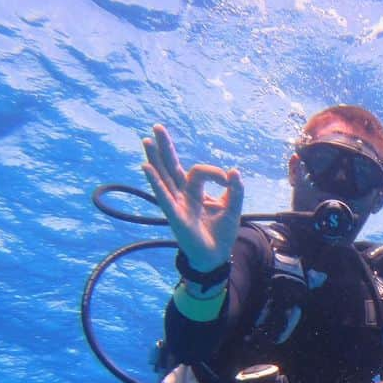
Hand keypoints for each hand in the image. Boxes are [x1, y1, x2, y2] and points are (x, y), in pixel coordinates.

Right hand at [142, 124, 243, 271]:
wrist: (217, 256)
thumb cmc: (221, 232)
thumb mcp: (233, 208)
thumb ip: (236, 190)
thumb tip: (234, 171)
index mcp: (195, 191)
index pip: (198, 171)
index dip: (214, 172)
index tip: (228, 180)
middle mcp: (182, 195)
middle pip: (170, 166)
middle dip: (165, 147)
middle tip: (158, 126)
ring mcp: (176, 205)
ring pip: (164, 178)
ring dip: (155, 160)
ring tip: (146, 141)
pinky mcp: (175, 217)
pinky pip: (164, 198)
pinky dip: (156, 183)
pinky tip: (147, 168)